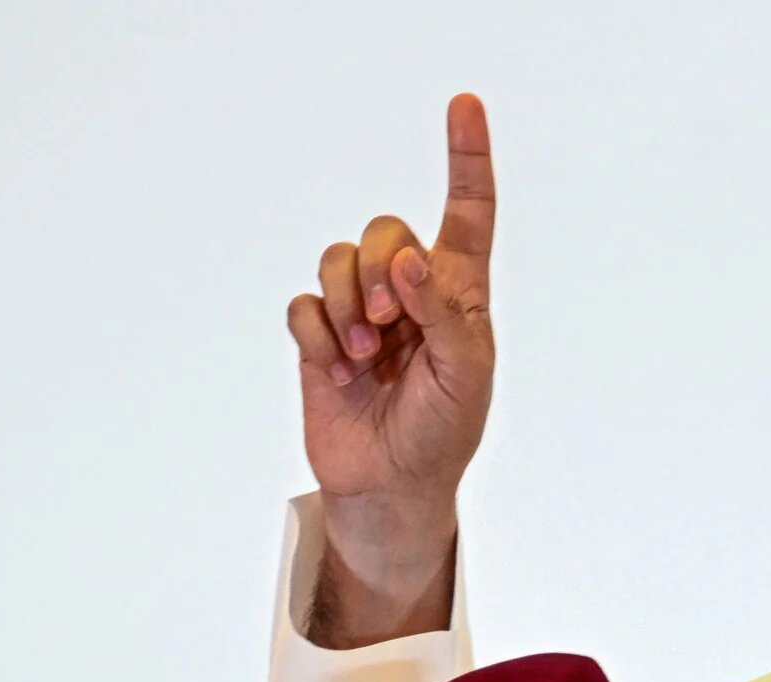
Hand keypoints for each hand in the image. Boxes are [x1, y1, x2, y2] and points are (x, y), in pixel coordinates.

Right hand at [282, 93, 496, 644]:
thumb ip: (444, 313)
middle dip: (382, 271)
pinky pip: (302, 304)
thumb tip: (412, 258)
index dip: (467, 160)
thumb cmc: (443, 432)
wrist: (392, 487)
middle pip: (385, 230)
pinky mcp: (320, 337)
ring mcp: (363, 312)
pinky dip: (317, 335)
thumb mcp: (466, 376)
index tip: (465, 105)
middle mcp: (411, 293)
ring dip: (347, 305)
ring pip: (339, 259)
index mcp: (461, 296)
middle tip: (392, 325)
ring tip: (364, 358)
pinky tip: (338, 373)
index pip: (468, 215)